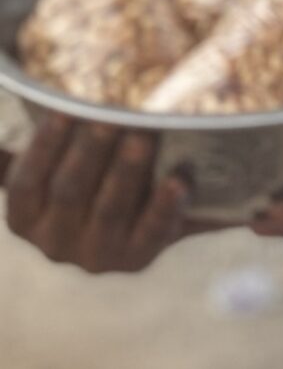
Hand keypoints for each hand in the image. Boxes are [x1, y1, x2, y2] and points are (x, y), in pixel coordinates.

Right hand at [2, 113, 192, 272]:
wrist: (143, 226)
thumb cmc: (92, 184)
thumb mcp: (52, 174)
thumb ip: (28, 154)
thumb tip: (0, 126)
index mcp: (25, 218)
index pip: (25, 183)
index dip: (43, 147)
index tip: (64, 109)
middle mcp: (54, 242)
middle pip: (70, 192)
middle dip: (91, 151)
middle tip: (112, 117)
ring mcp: (96, 254)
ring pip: (110, 209)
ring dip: (127, 172)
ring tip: (144, 136)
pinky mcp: (137, 259)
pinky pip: (152, 232)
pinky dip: (164, 206)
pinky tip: (178, 181)